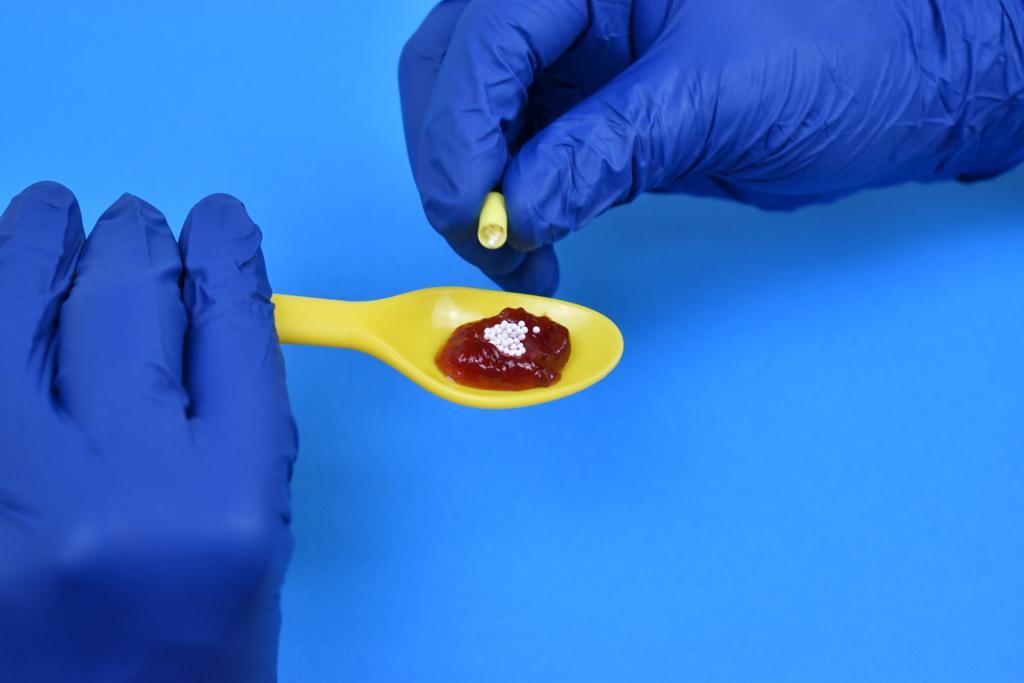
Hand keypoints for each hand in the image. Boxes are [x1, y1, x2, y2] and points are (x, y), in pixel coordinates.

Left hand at [0, 183, 296, 681]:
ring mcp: (1, 502)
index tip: (220, 221)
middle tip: (134, 221)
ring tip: (50, 212)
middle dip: (134, 240)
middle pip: (122, 303)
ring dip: (31, 242)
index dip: (226, 252)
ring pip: (2, 314)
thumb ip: (238, 420)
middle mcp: (109, 496)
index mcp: (221, 507)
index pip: (229, 327)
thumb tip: (210, 309)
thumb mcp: (253, 541)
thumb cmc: (191, 655)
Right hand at [400, 0, 1023, 293]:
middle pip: (454, 71)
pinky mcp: (589, 105)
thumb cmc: (845, 53)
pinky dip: (513, 202)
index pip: (486, 37)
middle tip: (486, 243)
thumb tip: (518, 209)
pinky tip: (535, 239)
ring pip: (473, 115)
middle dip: (453, 163)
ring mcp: (576, 50)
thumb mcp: (719, 98)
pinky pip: (518, 150)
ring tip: (516, 258)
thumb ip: (606, 148)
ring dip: (475, 191)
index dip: (460, 131)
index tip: (473, 215)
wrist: (902, 86)